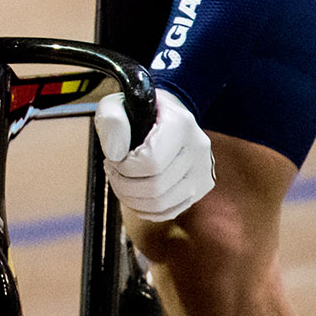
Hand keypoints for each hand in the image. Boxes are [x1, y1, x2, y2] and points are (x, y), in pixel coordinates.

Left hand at [94, 87, 215, 221]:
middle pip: (155, 187)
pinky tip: (135, 194)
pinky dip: (146, 209)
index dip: (123, 167)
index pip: (151, 162)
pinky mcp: (201, 187)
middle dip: (123, 184)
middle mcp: (198, 148)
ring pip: (162, 204)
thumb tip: (115, 154)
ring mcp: (203, 170)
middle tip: (112, 170)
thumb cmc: (137, 110)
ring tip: (121, 180)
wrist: (164, 114)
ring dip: (131, 199)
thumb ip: (112, 121)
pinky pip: (170, 211)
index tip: (112, 158)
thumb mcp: (116, 104)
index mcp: (181, 124)